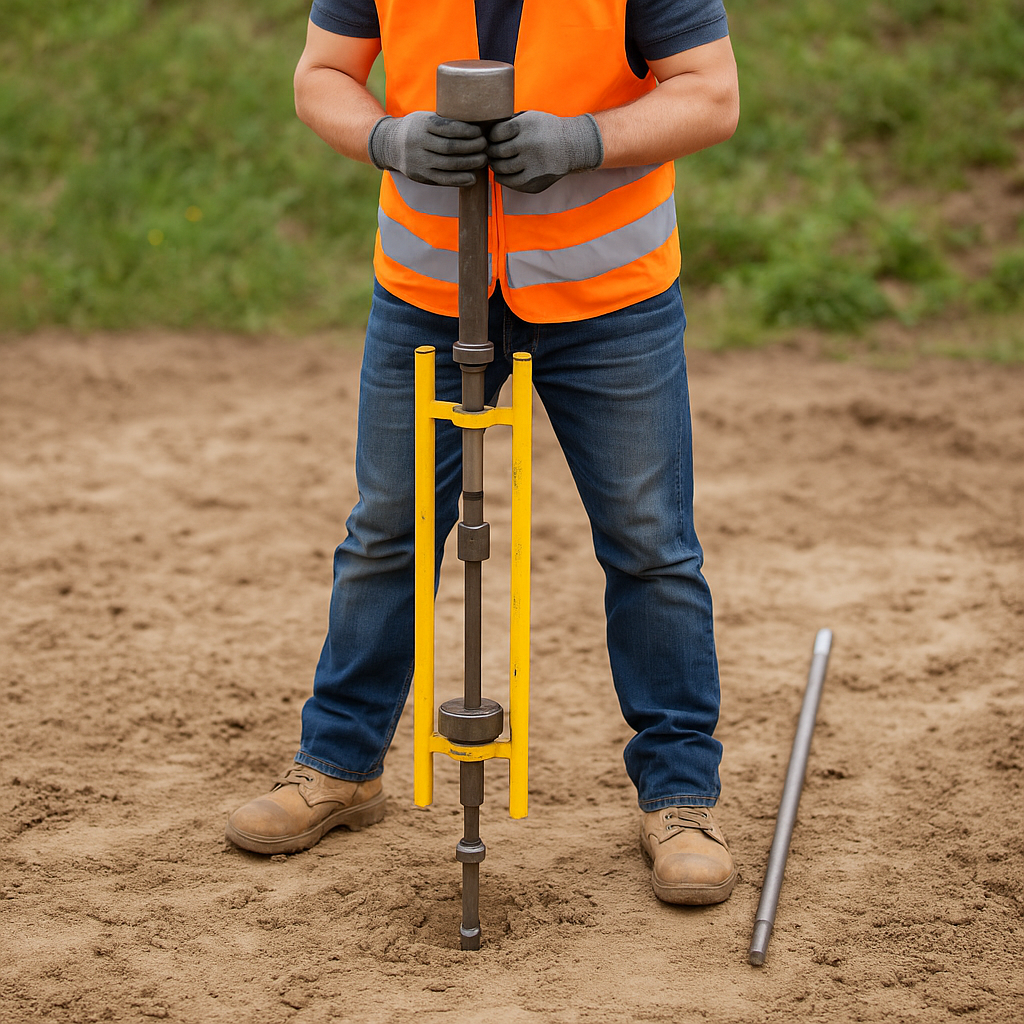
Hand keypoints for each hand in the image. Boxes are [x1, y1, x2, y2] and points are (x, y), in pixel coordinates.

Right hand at [368, 112, 486, 186]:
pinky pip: (443, 180)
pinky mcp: (420, 175)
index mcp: (421, 124)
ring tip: (483, 160)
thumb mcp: (425, 118)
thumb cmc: (416, 128)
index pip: (448, 128)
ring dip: (469, 163)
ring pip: (448, 164)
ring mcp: (418, 161)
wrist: (390, 145)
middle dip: (471, 147)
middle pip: (450, 147)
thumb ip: (445, 121)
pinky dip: (459, 180)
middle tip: (485, 146)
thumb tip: (476, 123)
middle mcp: (418, 143)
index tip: (480, 132)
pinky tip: (472, 178)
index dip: (467, 131)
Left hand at [486, 111, 603, 192]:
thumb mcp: (530, 117)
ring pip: (502, 168)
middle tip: (491, 152)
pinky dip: (502, 178)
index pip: (496, 133)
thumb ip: (509, 122)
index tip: (494, 138)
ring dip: (495, 165)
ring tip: (496, 162)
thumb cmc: (545, 130)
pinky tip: (502, 174)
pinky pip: (511, 182)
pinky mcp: (535, 180)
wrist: (572, 146)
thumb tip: (484, 131)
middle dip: (492, 152)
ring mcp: (532, 164)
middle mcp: (529, 144)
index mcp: (527, 125)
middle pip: (497, 151)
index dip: (491, 137)